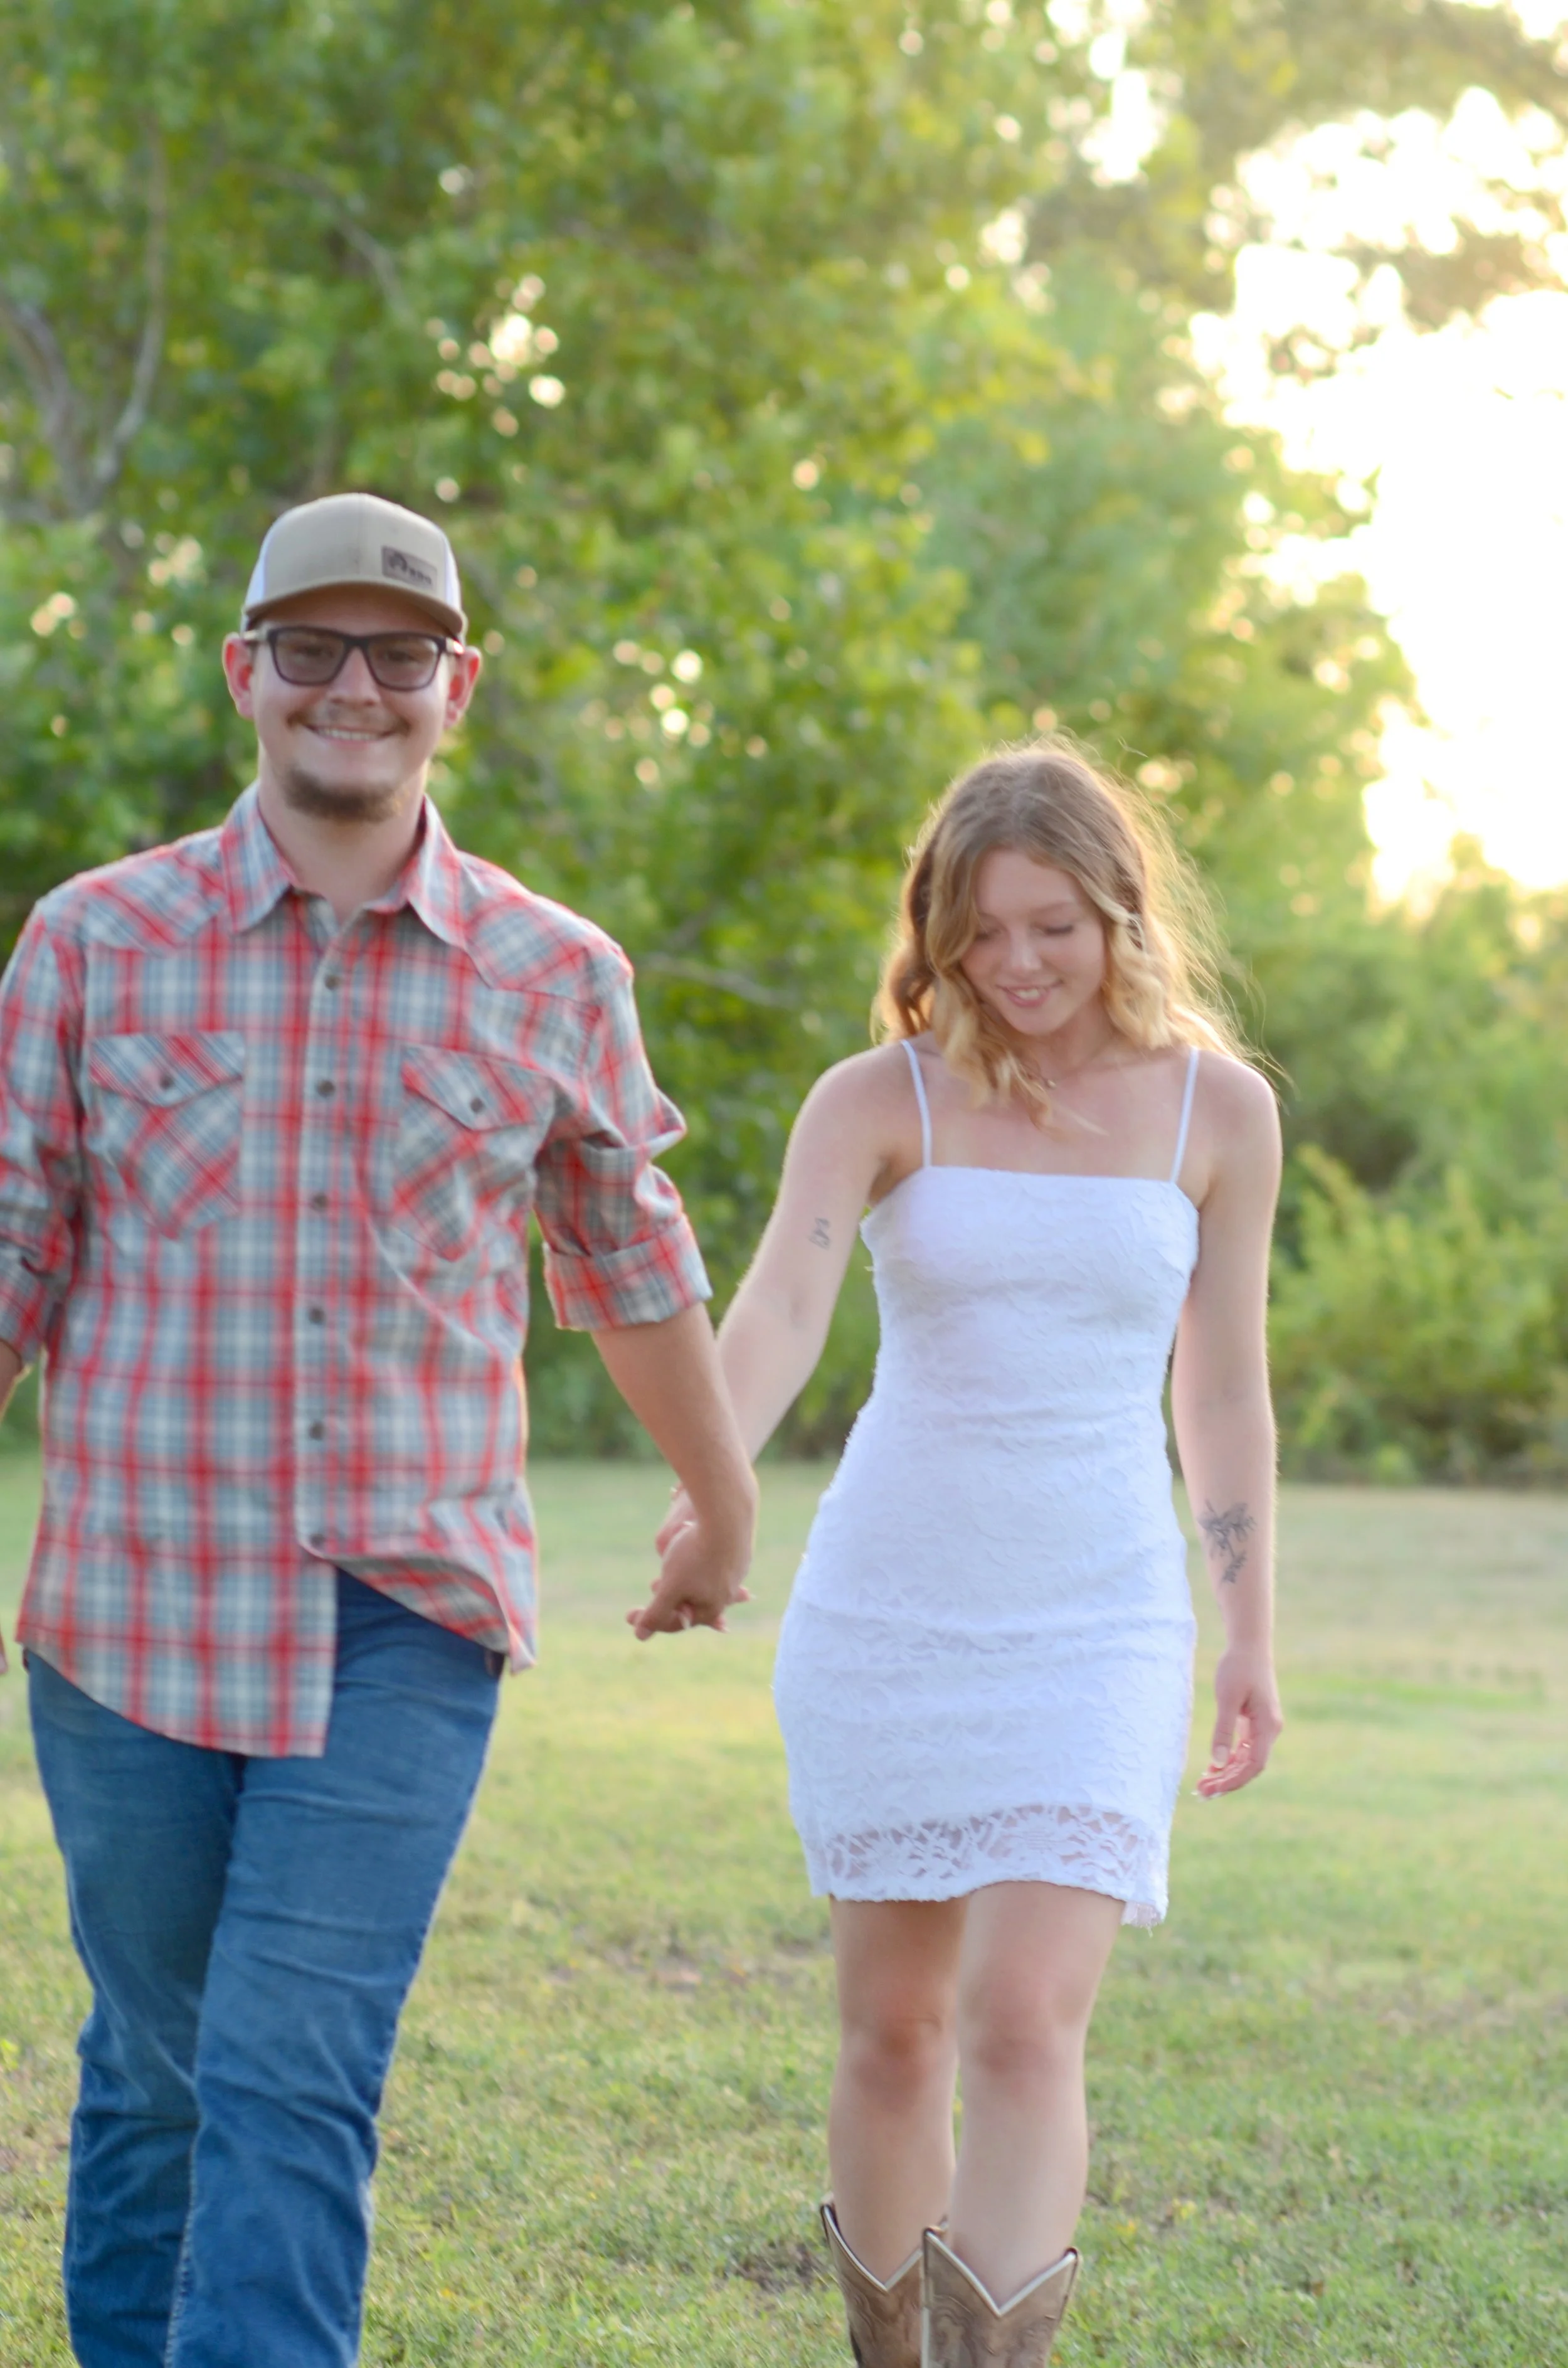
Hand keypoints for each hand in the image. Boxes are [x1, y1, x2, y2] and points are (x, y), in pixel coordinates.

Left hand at [627, 1489, 754, 1641]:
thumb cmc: (696, 1555)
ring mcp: (736, 1572)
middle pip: (691, 1601)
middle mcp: (727, 1594)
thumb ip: (656, 1613)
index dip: (649, 1620)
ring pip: (704, 1580)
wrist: (727, 1517)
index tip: (628, 1614)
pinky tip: (695, 1544)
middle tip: (651, 1584)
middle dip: (670, 1598)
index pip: (676, 1623)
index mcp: (710, 1609)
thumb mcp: (670, 1587)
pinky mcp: (740, 1553)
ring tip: (674, 1564)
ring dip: (685, 1577)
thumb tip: (640, 1636)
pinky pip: (715, 1561)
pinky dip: (701, 1558)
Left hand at [1197, 1644, 1282, 1796]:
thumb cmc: (1238, 1667)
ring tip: (1203, 1784)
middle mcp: (1269, 1730)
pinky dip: (1229, 1758)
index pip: (1255, 1765)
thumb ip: (1223, 1730)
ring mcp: (1263, 1726)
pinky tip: (1212, 1767)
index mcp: (1268, 1726)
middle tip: (1201, 1792)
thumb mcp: (1227, 1698)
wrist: (1249, 1645)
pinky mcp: (1254, 1721)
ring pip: (1246, 1759)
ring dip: (1226, 1772)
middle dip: (1227, 1781)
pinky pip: (1243, 1747)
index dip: (1235, 1781)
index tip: (1213, 1790)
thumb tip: (1216, 1762)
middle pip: (1250, 1766)